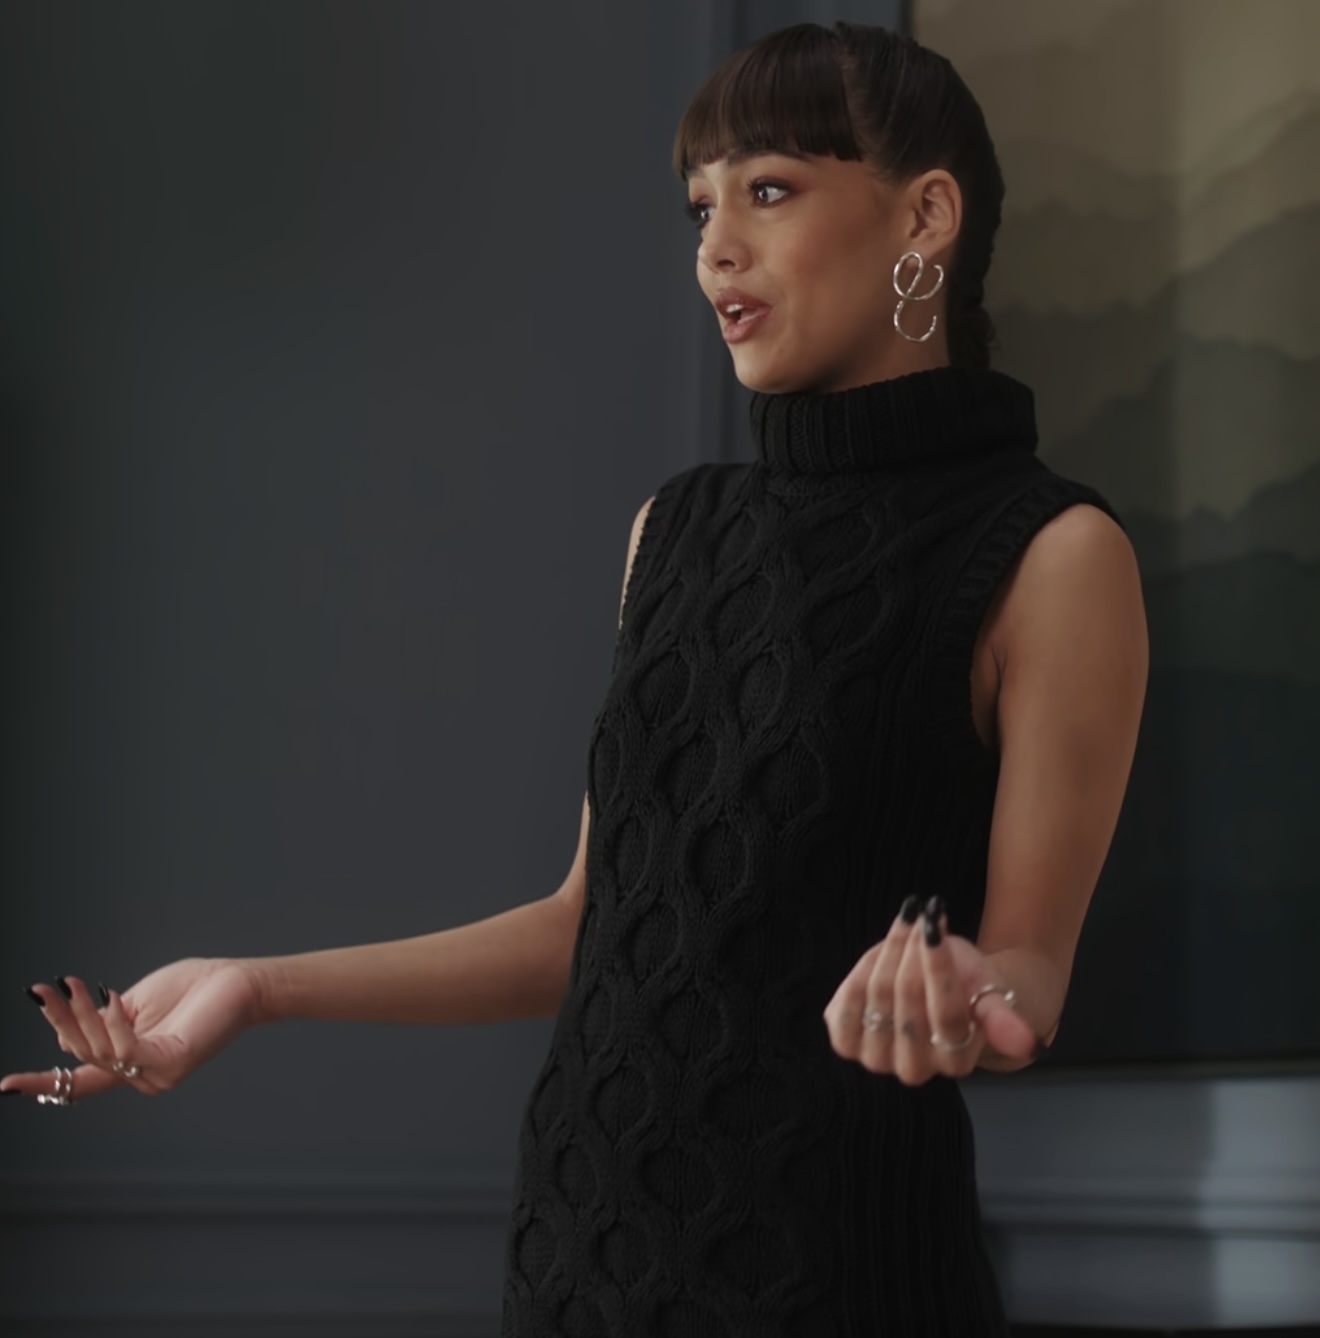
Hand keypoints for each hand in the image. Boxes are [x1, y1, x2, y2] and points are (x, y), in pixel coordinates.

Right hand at [0, 958, 261, 1102]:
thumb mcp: (136, 1004)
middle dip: (62, 1022)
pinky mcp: (172, 1063)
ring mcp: (156, 1074)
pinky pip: (127, 1048)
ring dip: (82, 1016)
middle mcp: (141, 1075)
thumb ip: (102, 1023)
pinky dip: (113, 1023)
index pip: (81, 1080)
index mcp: (131, 1061)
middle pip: (84, 1057)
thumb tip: (64, 1039)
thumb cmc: (194, 988)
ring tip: (73, 985)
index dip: (42, 1082)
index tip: (3, 1086)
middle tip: (46, 991)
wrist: (238, 981)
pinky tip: (111, 999)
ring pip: (100, 1052)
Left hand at [822, 895, 1039, 1084]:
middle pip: (907, 1000)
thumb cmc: (966, 989)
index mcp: (958, 1059)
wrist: (934, 996)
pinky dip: (859, 972)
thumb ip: (1002, 1018)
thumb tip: (1032, 1045)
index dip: (938, 965)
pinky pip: (844, 1006)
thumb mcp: (987, 992)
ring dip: (888, 952)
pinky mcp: (848, 1045)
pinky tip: (877, 956)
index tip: (935, 922)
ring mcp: (879, 1061)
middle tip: (921, 916)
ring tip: (905, 926)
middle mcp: (917, 1069)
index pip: (947, 1013)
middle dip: (911, 950)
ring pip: (875, 997)